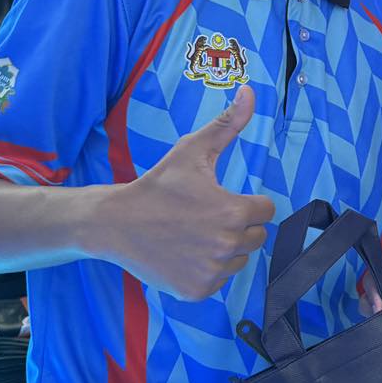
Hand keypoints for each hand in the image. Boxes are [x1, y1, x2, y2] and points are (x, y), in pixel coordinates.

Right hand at [95, 85, 274, 299]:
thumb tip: (250, 91)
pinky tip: (184, 254)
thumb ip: (228, 123)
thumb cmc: (159, 184)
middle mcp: (228, 246)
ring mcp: (213, 271)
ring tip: (193, 234)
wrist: (116, 223)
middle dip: (238, 226)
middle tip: (205, 217)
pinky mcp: (197, 291)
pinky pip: (219, 279)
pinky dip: (207, 270)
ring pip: (239, 260)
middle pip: (256, 237)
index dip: (246, 203)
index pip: (265, 211)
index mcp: (234, 212)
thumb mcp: (193, 150)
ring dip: (225, 249)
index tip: (220, 200)